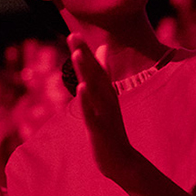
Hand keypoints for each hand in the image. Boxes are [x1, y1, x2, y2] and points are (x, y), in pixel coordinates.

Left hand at [67, 34, 140, 183]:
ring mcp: (104, 114)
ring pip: (94, 90)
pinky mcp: (100, 129)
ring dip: (86, 72)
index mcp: (106, 94)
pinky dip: (86, 101)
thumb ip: (103, 74)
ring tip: (78, 55)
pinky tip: (81, 88)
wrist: (123, 161)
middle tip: (73, 35)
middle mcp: (107, 100)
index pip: (95, 69)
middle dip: (83, 55)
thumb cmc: (111, 128)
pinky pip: (92, 113)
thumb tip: (101, 49)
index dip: (85, 52)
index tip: (74, 34)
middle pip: (94, 74)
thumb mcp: (106, 99)